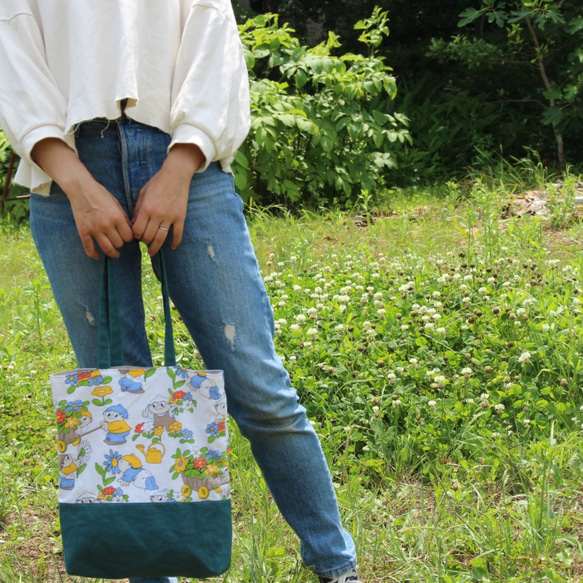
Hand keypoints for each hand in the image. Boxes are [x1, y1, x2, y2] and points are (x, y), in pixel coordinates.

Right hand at [32, 138, 132, 258]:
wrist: (81, 188)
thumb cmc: (100, 194)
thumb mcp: (116, 203)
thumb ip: (123, 217)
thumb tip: (129, 229)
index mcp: (117, 217)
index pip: (128, 236)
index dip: (129, 238)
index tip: (127, 237)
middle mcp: (107, 225)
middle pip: (119, 243)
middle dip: (121, 243)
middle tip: (120, 242)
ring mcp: (94, 229)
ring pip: (107, 248)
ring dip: (112, 253)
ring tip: (115, 253)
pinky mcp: (83, 231)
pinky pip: (89, 248)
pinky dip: (93, 254)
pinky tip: (97, 256)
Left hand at [132, 144, 204, 255]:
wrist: (176, 175)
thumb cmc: (157, 183)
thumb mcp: (143, 194)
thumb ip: (138, 209)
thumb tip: (134, 223)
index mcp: (146, 209)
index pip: (137, 230)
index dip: (135, 235)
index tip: (136, 235)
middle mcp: (157, 215)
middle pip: (148, 236)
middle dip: (144, 241)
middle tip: (143, 241)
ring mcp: (170, 217)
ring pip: (161, 238)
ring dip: (155, 247)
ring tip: (152, 252)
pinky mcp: (180, 217)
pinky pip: (178, 234)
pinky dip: (175, 242)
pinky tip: (172, 247)